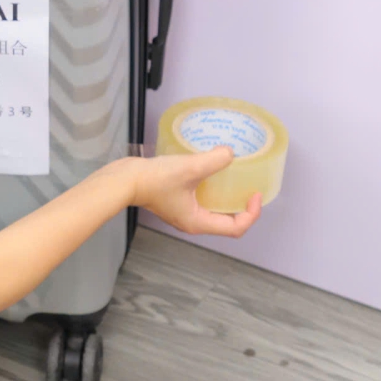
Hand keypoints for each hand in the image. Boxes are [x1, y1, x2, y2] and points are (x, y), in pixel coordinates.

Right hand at [131, 150, 260, 237]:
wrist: (125, 179)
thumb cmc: (155, 180)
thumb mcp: (190, 168)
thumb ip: (215, 160)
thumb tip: (230, 153)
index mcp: (199, 222)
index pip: (235, 228)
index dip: (251, 213)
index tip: (255, 193)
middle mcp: (193, 222)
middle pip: (227, 222)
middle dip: (242, 207)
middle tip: (249, 187)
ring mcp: (184, 213)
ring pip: (215, 211)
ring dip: (227, 198)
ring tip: (235, 179)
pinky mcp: (177, 202)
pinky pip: (203, 201)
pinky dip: (213, 191)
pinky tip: (213, 172)